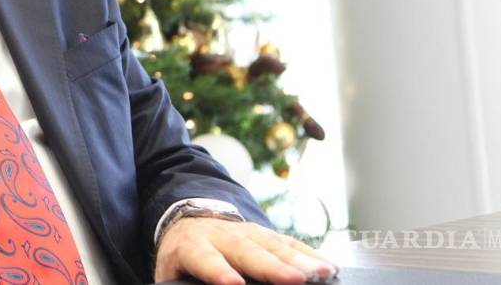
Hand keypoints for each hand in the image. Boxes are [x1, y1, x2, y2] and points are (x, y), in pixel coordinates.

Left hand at [154, 218, 338, 284]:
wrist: (189, 222)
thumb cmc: (183, 259)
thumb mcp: (172, 273)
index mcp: (192, 246)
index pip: (204, 258)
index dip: (217, 270)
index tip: (232, 284)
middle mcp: (221, 235)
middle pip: (247, 251)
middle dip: (271, 266)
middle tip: (293, 280)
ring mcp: (246, 232)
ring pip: (274, 245)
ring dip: (300, 260)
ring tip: (321, 273)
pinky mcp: (265, 234)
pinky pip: (290, 244)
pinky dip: (310, 255)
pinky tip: (328, 266)